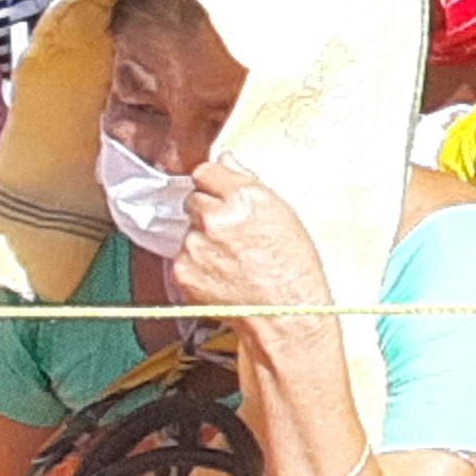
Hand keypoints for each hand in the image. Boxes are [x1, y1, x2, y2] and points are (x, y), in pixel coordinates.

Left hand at [161, 156, 325, 321]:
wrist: (284, 313)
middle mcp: (216, 218)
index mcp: (244, 197)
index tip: (216, 190)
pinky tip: (221, 273)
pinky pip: (182, 256)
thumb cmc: (293, 268)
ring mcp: (196, 245)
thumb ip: (250, 184)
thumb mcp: (283, 215)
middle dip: (207, 211)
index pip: (206, 171)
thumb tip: (228, 161)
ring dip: (202, 239)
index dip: (213, 182)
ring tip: (231, 257)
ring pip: (188, 230)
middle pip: (193, 199)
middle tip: (230, 232)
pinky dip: (196, 263)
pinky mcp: (182, 270)